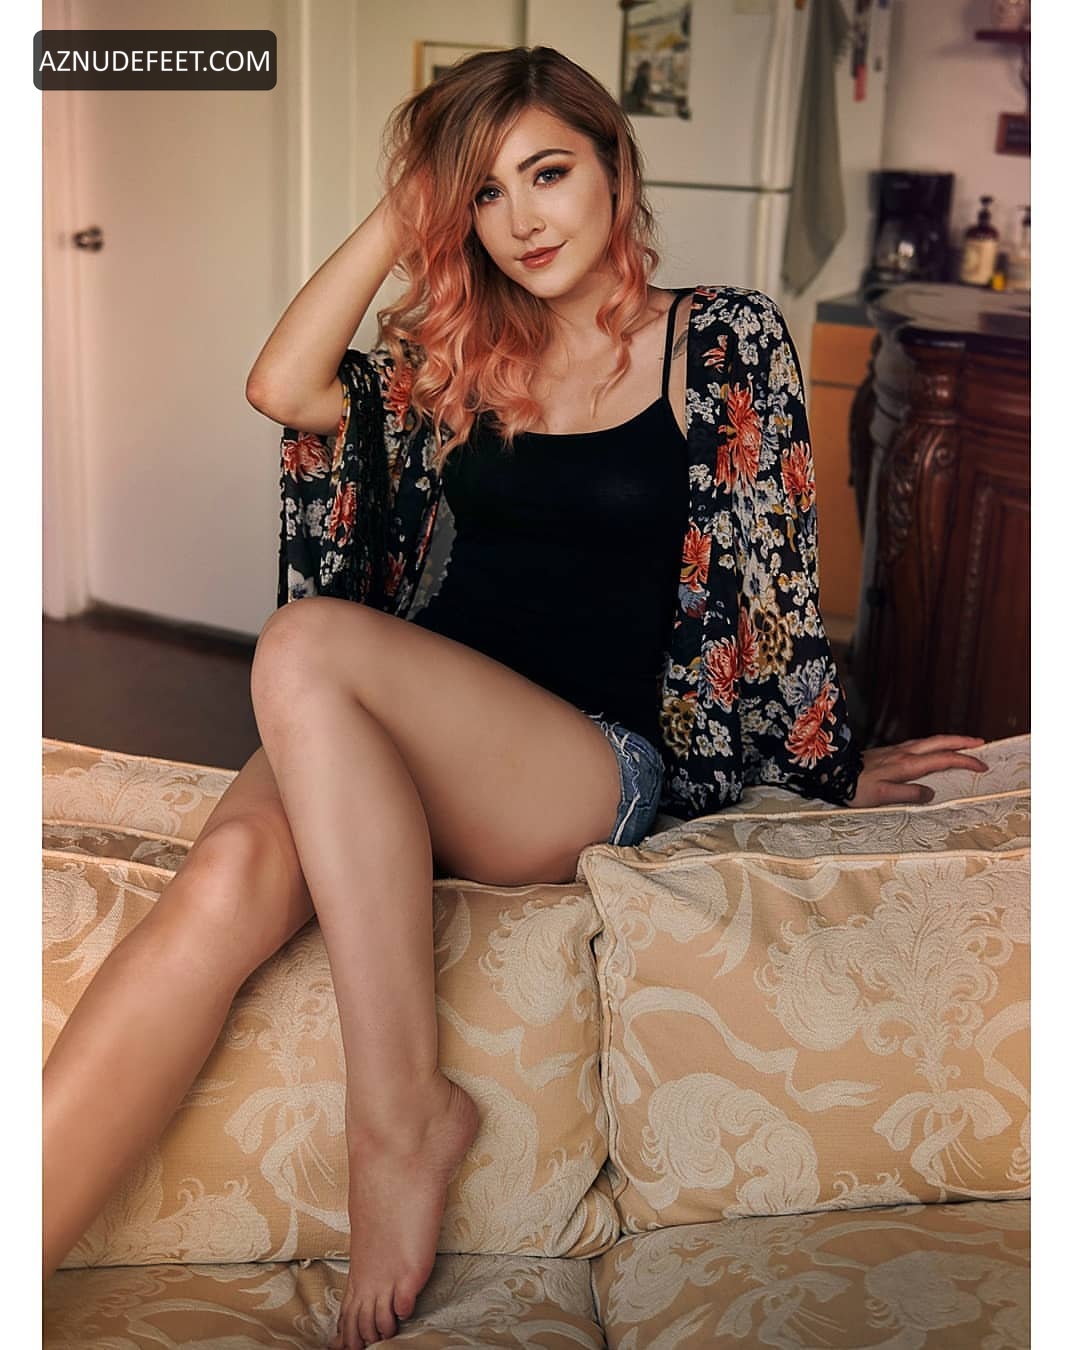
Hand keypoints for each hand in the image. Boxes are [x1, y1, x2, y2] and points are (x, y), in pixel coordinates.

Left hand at [851, 736, 988, 807]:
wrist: (832, 773)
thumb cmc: (854, 787)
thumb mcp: (882, 796)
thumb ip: (908, 794)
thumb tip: (931, 793)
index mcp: (906, 765)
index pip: (943, 759)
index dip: (964, 761)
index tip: (981, 765)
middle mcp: (904, 753)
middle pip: (939, 742)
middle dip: (962, 741)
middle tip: (981, 743)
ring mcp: (896, 750)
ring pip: (929, 741)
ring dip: (948, 741)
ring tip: (962, 744)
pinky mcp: (889, 752)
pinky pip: (919, 744)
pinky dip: (933, 745)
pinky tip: (932, 750)